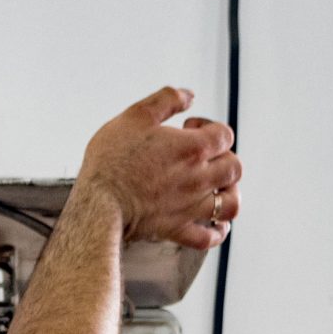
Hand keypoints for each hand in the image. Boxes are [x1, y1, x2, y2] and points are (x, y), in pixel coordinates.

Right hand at [72, 86, 240, 248]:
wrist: (98, 202)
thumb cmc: (113, 159)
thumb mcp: (136, 115)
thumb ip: (167, 99)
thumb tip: (189, 95)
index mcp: (194, 148)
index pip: (225, 134)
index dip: (209, 126)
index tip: (188, 128)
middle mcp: (199, 178)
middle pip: (234, 167)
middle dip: (222, 157)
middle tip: (200, 156)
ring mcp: (191, 207)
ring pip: (230, 203)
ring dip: (229, 193)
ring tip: (215, 187)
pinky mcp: (177, 229)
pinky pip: (209, 237)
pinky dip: (217, 231)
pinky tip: (214, 223)